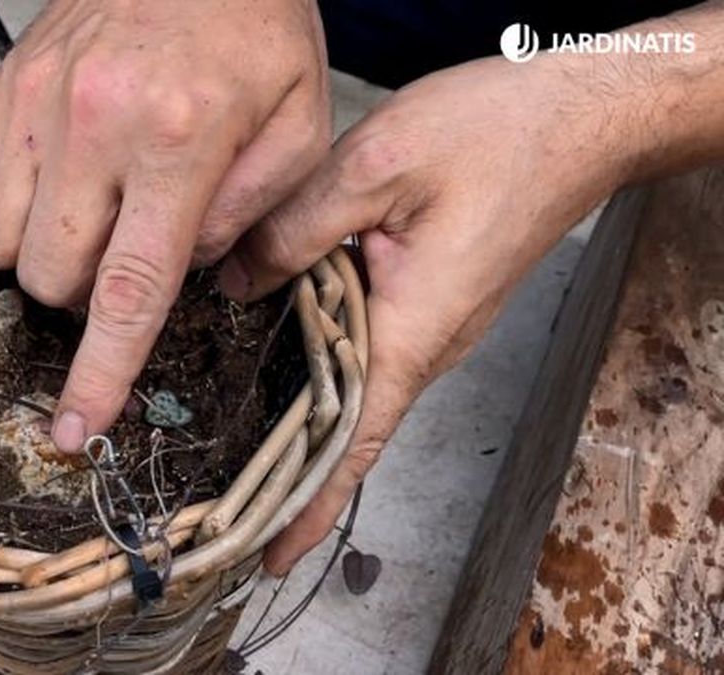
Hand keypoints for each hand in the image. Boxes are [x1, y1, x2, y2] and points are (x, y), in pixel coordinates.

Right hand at [0, 0, 328, 451]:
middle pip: (52, 278)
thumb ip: (254, 214)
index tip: (74, 429)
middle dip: (88, 294)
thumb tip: (191, 277)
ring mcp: (33, 102)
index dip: (100, 373)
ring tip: (88, 215)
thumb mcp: (300, 122)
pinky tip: (25, 195)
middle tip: (126, 251)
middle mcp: (92, 126)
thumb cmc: (256, 29)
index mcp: (179, 143)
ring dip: (41, 256)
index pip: (128, 290)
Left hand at [218, 55, 646, 575]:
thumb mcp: (376, 167)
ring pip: (356, 385)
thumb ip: (295, 228)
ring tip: (231, 438)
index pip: (355, 442)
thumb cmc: (497, 135)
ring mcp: (435, 324)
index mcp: (414, 330)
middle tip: (218, 499)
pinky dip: (322, 361)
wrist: (580, 115)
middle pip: (349, 426)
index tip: (268, 553)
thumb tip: (235, 280)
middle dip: (288, 468)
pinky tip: (276, 348)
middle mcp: (428, 344)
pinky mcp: (433, 296)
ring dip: (300, 415)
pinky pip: (370, 346)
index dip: (309, 502)